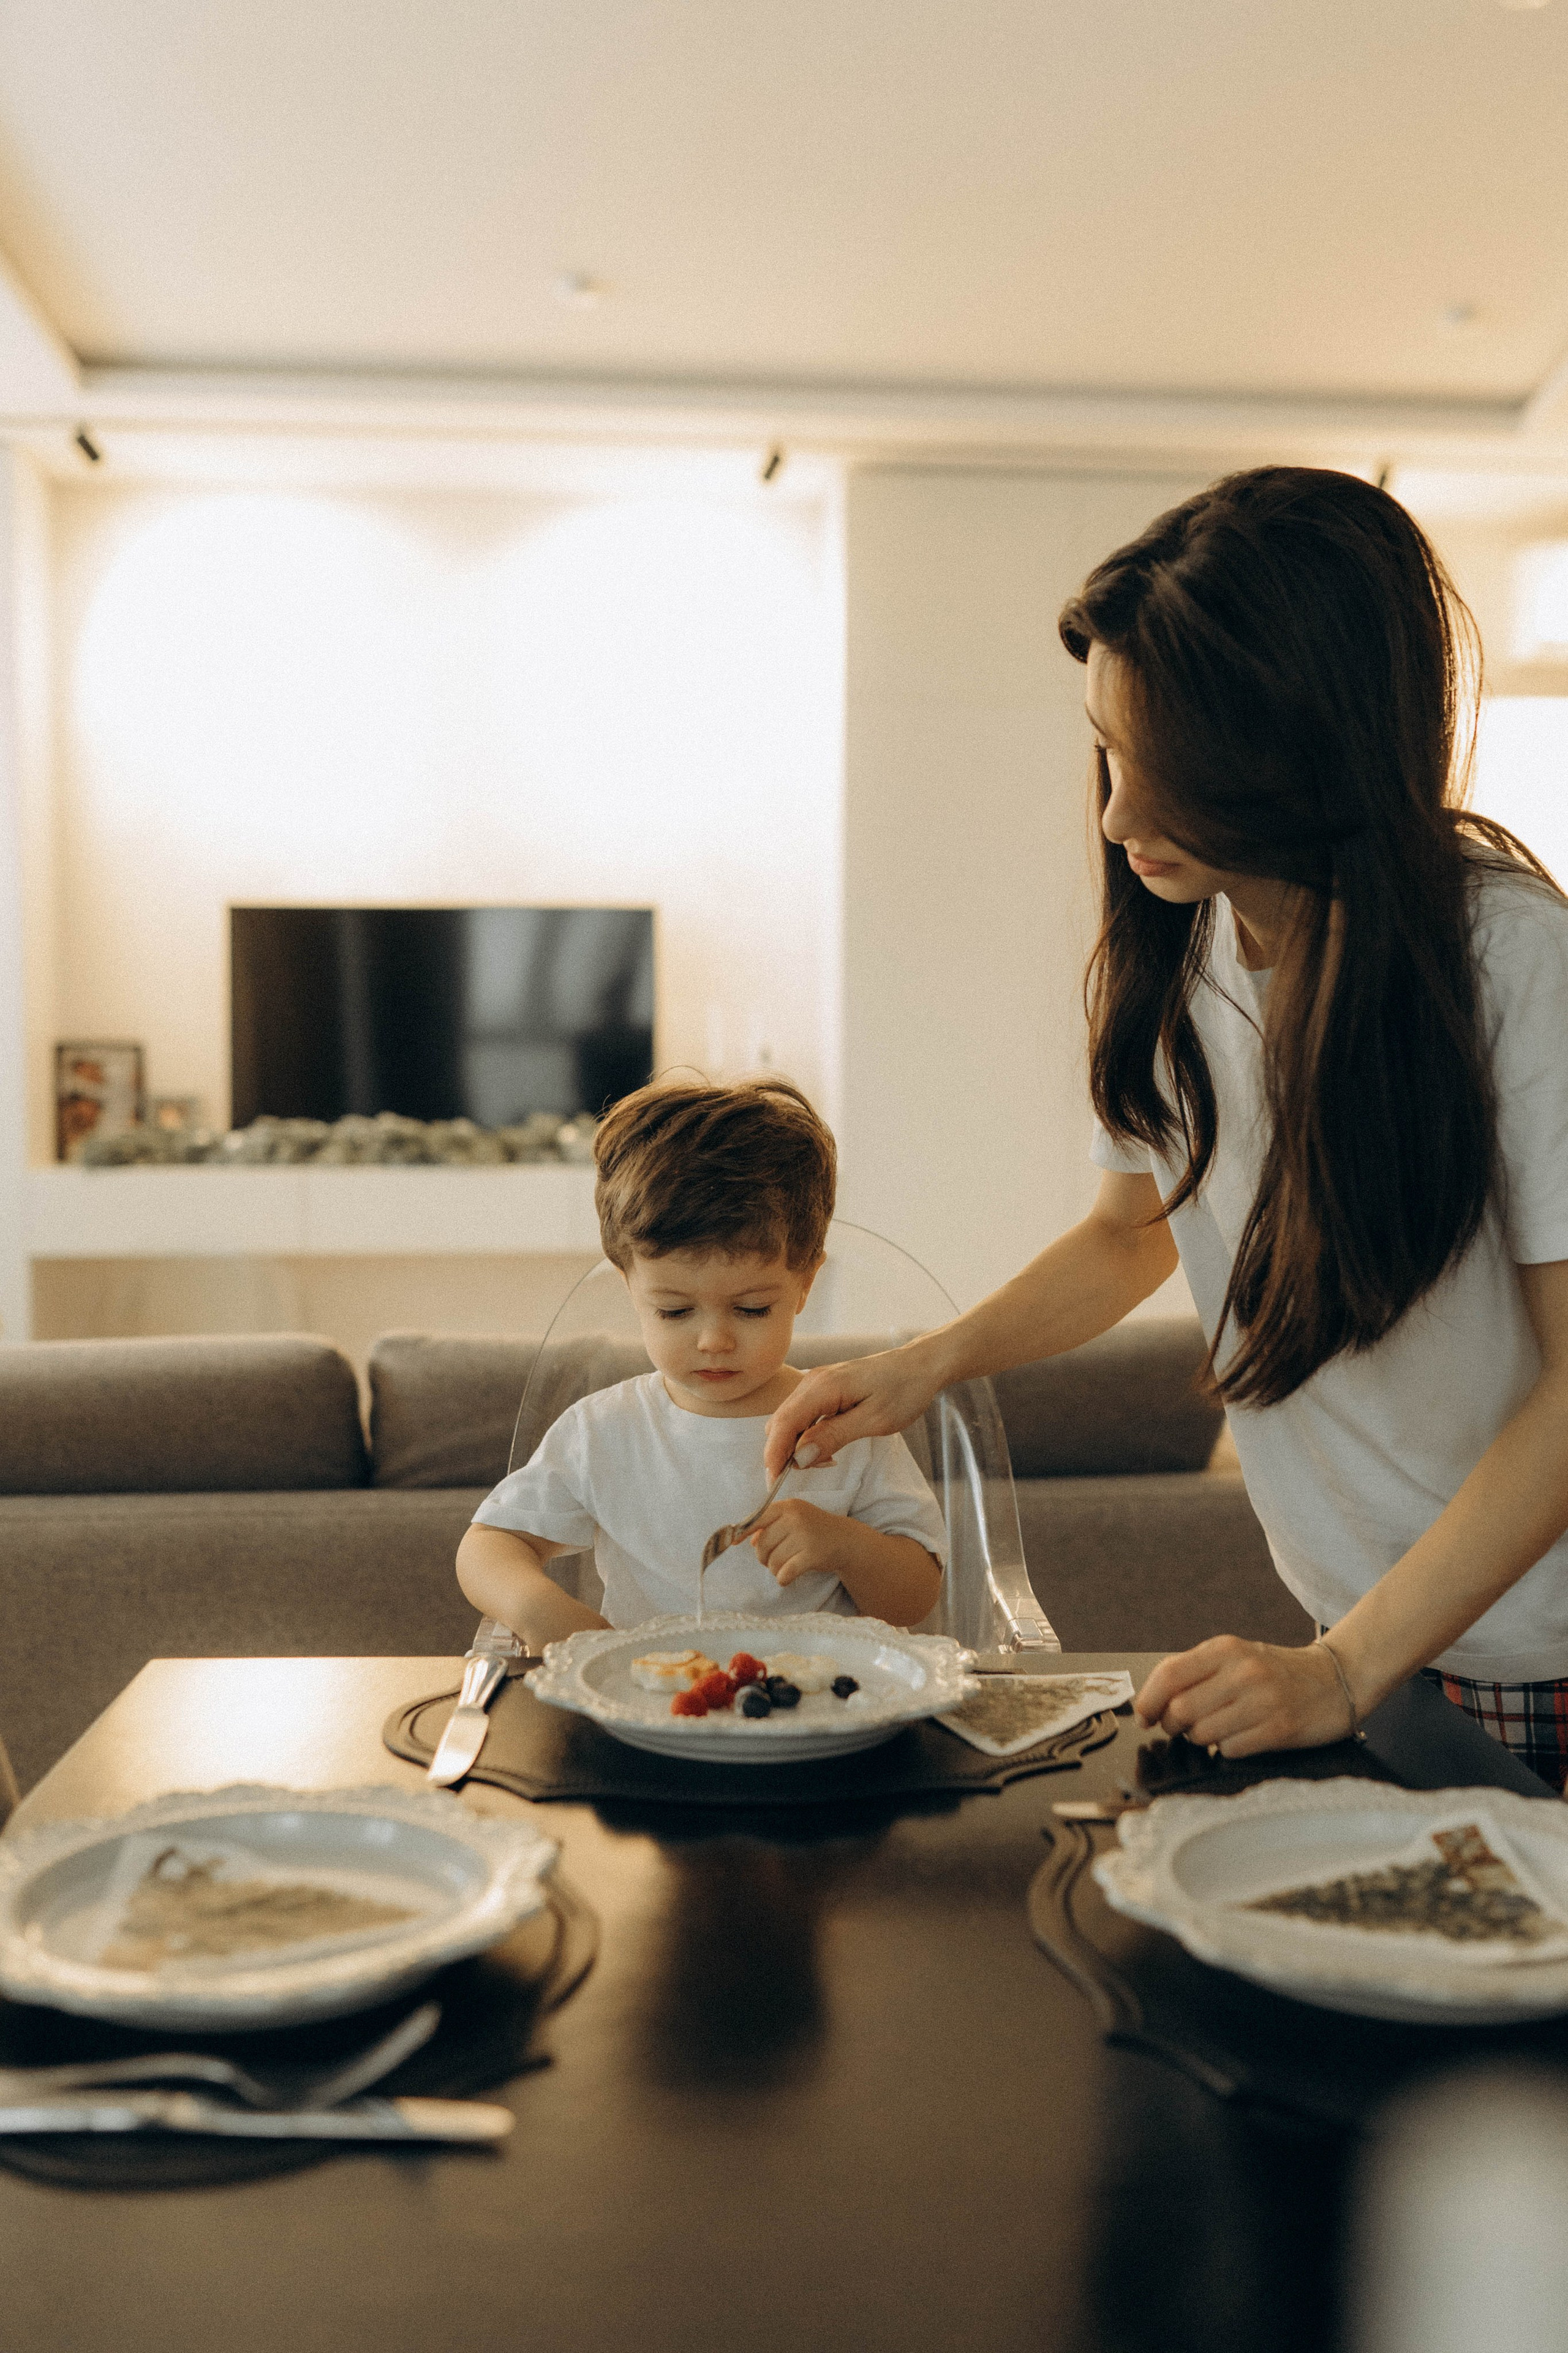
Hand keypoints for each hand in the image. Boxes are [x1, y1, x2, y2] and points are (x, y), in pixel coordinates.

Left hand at [747, 1498, 860, 1589]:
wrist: (845, 1539)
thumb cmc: (813, 1529)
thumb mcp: (793, 1518)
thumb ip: (770, 1524)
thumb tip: (749, 1540)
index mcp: (788, 1507)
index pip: (757, 1519)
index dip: (743, 1532)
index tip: (733, 1542)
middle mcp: (795, 1518)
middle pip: (762, 1545)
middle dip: (764, 1557)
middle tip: (772, 1560)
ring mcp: (805, 1536)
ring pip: (773, 1561)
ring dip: (775, 1569)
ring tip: (785, 1566)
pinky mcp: (812, 1555)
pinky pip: (786, 1572)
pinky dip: (783, 1578)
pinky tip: (787, 1577)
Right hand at [763, 1344, 942, 1478]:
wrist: (920, 1366)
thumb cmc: (903, 1391)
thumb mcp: (873, 1420)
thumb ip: (833, 1437)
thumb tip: (799, 1458)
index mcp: (822, 1387)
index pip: (783, 1425)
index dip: (774, 1456)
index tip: (774, 1484)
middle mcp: (812, 1381)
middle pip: (780, 1422)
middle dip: (784, 1452)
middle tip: (814, 1471)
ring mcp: (816, 1382)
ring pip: (789, 1419)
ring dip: (797, 1444)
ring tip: (827, 1459)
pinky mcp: (823, 1388)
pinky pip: (803, 1414)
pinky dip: (806, 1434)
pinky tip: (828, 1445)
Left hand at [1134, 1636, 1356, 1758]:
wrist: (1337, 1680)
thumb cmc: (1276, 1671)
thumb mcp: (1235, 1657)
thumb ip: (1195, 1672)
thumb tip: (1152, 1700)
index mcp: (1225, 1649)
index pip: (1168, 1674)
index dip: (1147, 1700)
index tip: (1143, 1716)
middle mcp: (1242, 1671)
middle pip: (1180, 1710)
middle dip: (1172, 1726)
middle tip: (1181, 1728)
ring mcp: (1262, 1700)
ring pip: (1202, 1733)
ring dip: (1201, 1739)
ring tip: (1216, 1729)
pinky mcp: (1278, 1729)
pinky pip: (1230, 1750)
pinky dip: (1228, 1749)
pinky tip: (1241, 1737)